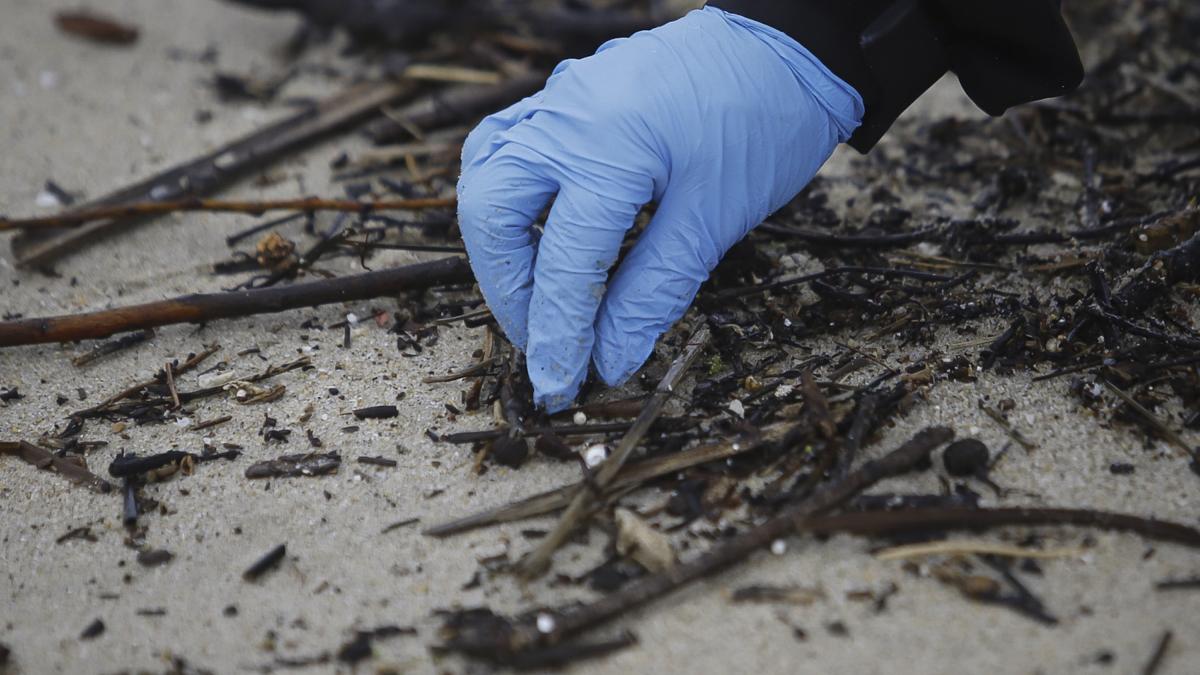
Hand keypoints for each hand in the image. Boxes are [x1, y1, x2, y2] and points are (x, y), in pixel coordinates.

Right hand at [457, 6, 862, 410]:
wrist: (785, 46)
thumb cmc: (764, 123)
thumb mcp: (716, 217)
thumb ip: (653, 291)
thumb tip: (608, 359)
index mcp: (607, 146)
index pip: (562, 261)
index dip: (558, 334)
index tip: (560, 386)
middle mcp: (564, 117)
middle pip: (491, 216)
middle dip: (510, 291)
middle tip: (546, 341)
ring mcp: (556, 100)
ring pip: (485, 179)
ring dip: (502, 248)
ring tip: (539, 297)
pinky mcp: (562, 98)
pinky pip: (505, 148)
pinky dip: (509, 200)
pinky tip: (534, 235)